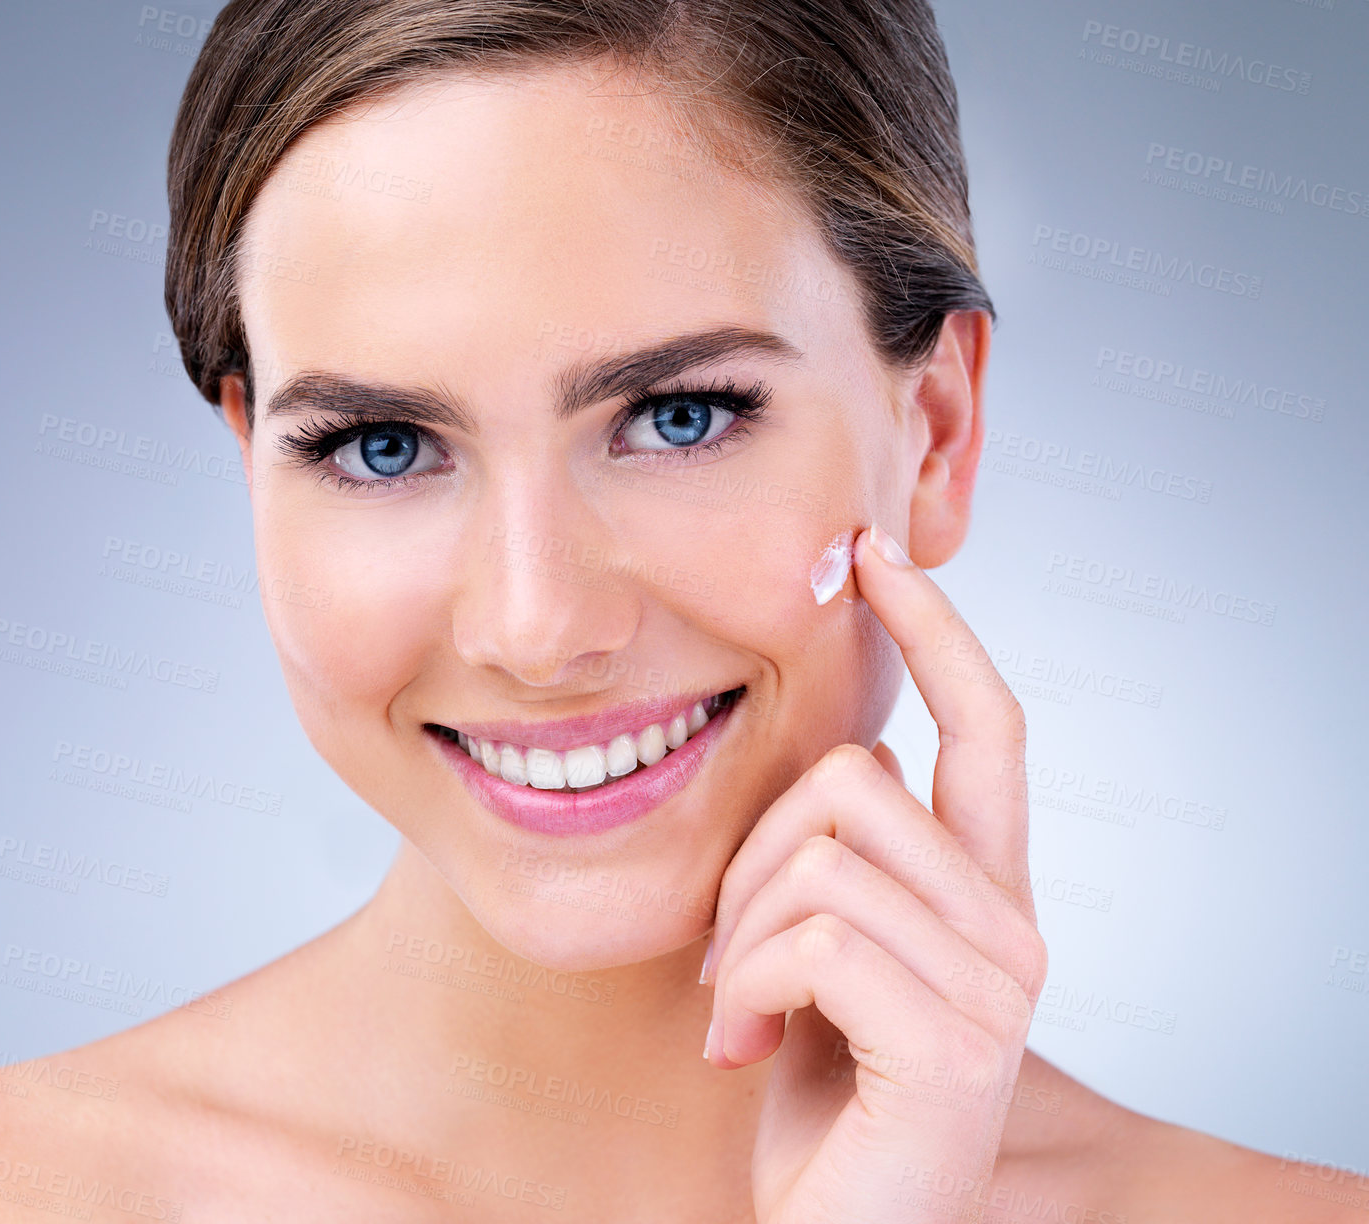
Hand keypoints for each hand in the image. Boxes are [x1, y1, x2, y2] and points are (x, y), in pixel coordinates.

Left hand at [700, 522, 1045, 1223]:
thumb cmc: (815, 1093)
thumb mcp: (819, 954)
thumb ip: (844, 859)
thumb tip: (856, 752)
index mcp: (980, 891)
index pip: (985, 728)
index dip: (936, 630)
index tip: (870, 553)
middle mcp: (1012, 925)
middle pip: (855, 777)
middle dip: (750, 857)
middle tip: (730, 959)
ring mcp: (996, 984)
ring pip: (820, 854)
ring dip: (740, 936)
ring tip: (740, 1013)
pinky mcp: (956, 1041)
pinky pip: (812, 936)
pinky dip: (746, 987)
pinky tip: (742, 1050)